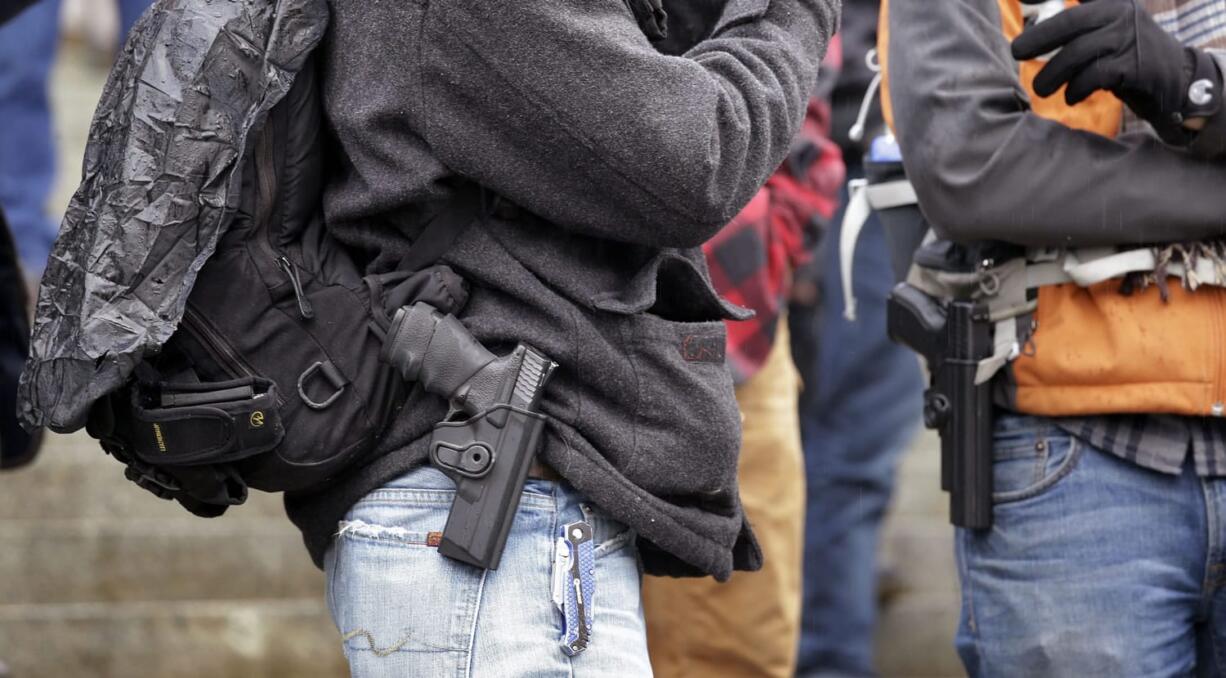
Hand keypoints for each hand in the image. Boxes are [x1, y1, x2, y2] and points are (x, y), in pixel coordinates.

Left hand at [1012, 0, 1221, 142]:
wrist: (1176, 82)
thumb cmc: (1129, 59)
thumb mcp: (1107, 33)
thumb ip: (1078, 29)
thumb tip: (1031, 37)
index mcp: (1112, 3)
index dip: (1049, 1)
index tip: (1023, 7)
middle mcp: (1122, 14)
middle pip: (1071, 23)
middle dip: (1038, 38)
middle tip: (1017, 52)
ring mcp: (1130, 38)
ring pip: (1078, 53)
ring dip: (1053, 74)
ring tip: (1042, 88)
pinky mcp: (1134, 66)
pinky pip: (1093, 75)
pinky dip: (1076, 89)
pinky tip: (1072, 97)